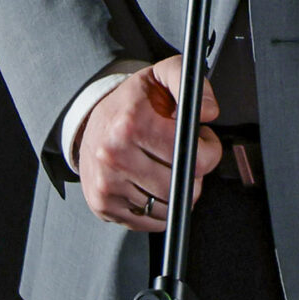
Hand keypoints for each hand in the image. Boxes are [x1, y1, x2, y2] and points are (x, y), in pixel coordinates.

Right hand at [76, 56, 219, 230]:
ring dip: (177, 192)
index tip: (203, 142)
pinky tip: (153, 185)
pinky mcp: (104, 206)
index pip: (192, 157)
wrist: (90, 122)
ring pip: (169, 208)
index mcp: (131, 123)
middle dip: (194, 173)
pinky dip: (160, 209)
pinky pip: (150, 222)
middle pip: (183, 187)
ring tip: (167, 167)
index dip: (208, 151)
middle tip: (185, 155)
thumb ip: (188, 83)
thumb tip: (208, 112)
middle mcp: (115, 155)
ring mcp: (107, 184)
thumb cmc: (132, 103)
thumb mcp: (160, 76)